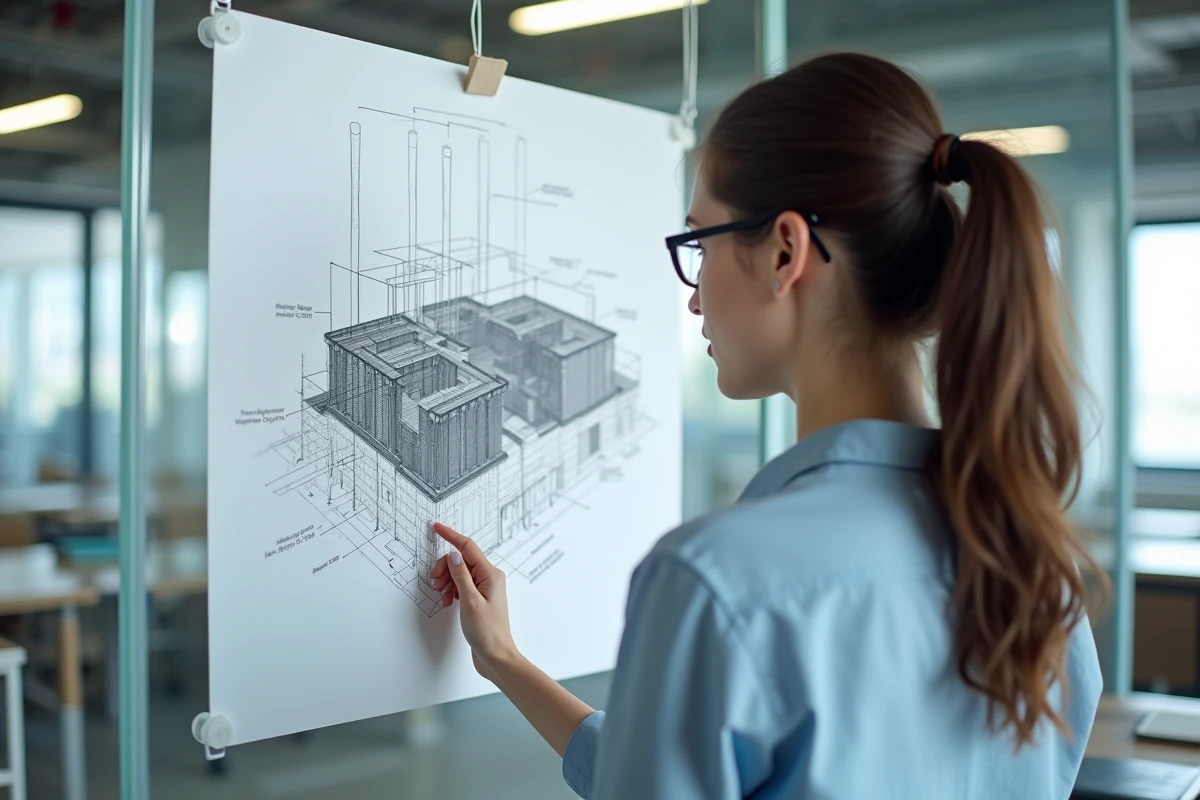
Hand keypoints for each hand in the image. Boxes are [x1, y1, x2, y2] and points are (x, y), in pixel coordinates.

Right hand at [429, 522, 518, 681]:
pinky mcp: (479, 598)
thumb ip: (461, 575)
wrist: (496, 655)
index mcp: (491, 574)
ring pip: (460, 573)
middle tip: (435, 582)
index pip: (468, 547)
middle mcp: (490, 578)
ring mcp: (485, 588)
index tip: (436, 527)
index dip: (450, 536)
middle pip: (462, 560)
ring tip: (442, 596)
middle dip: (444, 567)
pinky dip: (452, 590)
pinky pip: (462, 585)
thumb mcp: (469, 601)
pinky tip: (448, 601)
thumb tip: (453, 555)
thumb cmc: (487, 632)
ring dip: (447, 581)